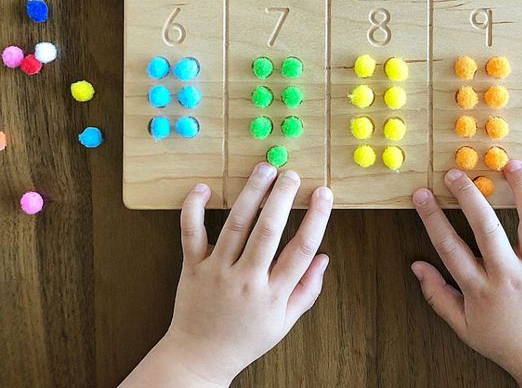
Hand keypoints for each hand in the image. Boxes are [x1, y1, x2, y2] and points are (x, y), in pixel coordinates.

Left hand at [161, 165, 332, 385]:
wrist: (198, 359)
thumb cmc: (245, 338)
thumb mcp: (284, 322)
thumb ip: (307, 290)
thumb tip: (324, 257)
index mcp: (272, 295)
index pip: (301, 249)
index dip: (316, 218)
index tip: (323, 193)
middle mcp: (246, 280)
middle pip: (268, 231)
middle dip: (282, 197)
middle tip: (292, 175)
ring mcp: (217, 272)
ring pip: (236, 225)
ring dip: (252, 193)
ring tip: (265, 169)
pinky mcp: (192, 267)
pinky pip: (192, 233)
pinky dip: (194, 209)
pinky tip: (204, 188)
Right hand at [411, 160, 521, 386]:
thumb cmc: (503, 339)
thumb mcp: (463, 326)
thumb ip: (437, 295)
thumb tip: (416, 266)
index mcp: (481, 291)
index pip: (450, 248)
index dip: (432, 218)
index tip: (422, 194)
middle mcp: (509, 277)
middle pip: (486, 229)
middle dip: (468, 196)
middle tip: (455, 173)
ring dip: (520, 190)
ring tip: (509, 164)